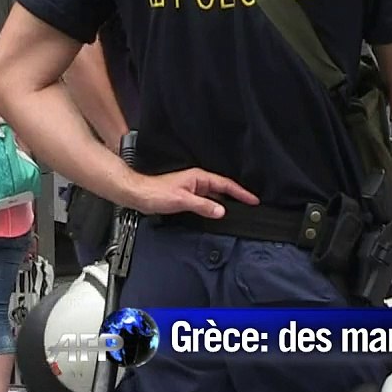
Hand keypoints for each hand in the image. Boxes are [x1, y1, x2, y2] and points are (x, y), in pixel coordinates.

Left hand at [125, 168, 258, 217]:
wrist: (137, 195)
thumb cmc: (155, 193)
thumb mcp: (183, 201)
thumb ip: (204, 206)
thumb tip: (221, 211)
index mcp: (199, 178)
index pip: (226, 185)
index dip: (241, 193)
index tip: (253, 200)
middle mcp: (197, 181)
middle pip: (222, 189)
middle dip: (237, 196)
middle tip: (250, 205)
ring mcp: (192, 189)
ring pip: (214, 196)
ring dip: (225, 202)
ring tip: (237, 211)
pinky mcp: (186, 196)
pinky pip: (205, 201)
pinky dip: (213, 207)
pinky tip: (215, 213)